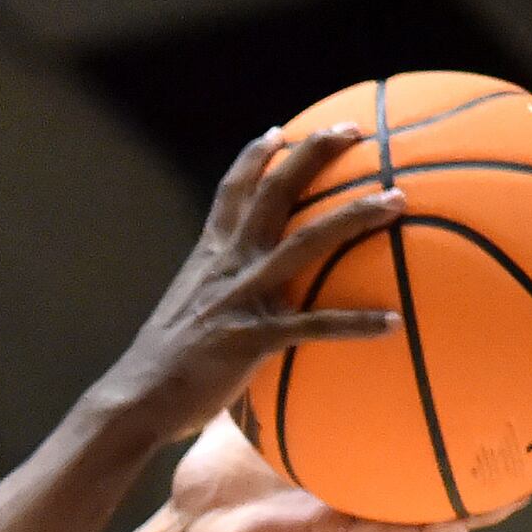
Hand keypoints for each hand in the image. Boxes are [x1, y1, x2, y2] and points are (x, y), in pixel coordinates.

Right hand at [90, 125, 407, 444]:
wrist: (136, 401)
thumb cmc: (165, 369)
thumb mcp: (187, 316)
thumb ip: (219, 299)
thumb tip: (246, 307)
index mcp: (209, 259)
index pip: (232, 193)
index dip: (256, 158)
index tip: (282, 132)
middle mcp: (227, 266)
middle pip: (274, 194)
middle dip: (313, 155)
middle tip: (352, 130)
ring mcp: (240, 299)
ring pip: (306, 243)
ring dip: (353, 217)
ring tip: (395, 200)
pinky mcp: (251, 339)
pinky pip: (313, 326)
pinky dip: (355, 324)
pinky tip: (393, 323)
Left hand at [166, 415, 520, 531]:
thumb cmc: (207, 492)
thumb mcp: (238, 428)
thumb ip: (258, 392)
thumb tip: (263, 338)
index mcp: (332, 472)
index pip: (389, 445)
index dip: (428, 424)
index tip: (469, 393)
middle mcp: (350, 496)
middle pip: (422, 478)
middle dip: (468, 463)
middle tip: (519, 441)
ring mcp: (347, 519)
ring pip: (426, 511)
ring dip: (473, 505)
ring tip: (526, 491)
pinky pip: (391, 531)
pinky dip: (428, 526)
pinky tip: (469, 521)